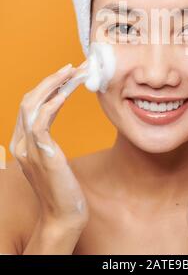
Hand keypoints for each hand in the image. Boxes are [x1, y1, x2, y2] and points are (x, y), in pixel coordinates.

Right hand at [10, 62, 88, 231]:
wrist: (63, 216)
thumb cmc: (63, 186)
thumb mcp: (52, 156)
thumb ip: (47, 136)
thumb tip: (56, 109)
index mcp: (21, 142)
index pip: (29, 104)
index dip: (47, 86)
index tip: (67, 74)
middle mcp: (20, 143)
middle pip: (28, 100)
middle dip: (51, 80)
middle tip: (72, 67)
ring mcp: (28, 149)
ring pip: (31, 106)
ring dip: (53, 85)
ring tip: (71, 73)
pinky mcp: (42, 155)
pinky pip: (40, 123)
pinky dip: (51, 105)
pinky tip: (64, 95)